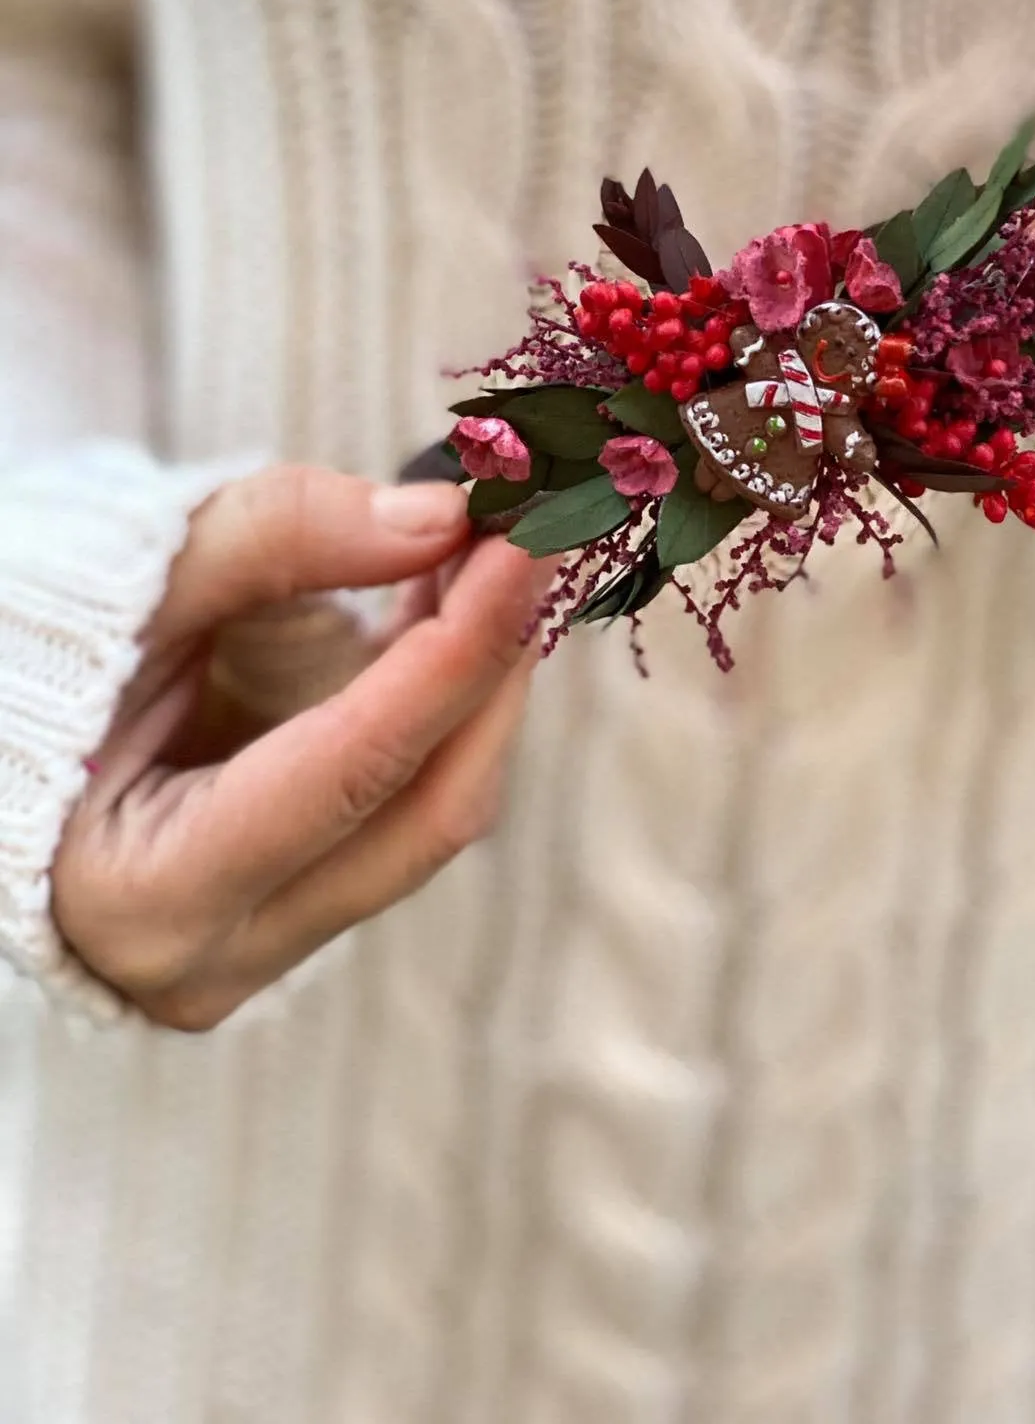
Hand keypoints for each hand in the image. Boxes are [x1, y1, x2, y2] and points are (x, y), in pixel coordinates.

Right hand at [54, 468, 546, 1028]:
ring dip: (479, 682)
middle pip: (424, 814)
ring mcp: (264, 948)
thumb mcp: (139, 579)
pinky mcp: (299, 913)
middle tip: (537, 543)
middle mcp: (213, 954)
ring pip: (430, 817)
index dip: (452, 652)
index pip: (351, 770)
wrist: (0, 731)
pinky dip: (442, 709)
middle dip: (494, 669)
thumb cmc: (43, 658)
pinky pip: (406, 808)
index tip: (522, 547)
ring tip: (492, 557)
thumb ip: (278, 539)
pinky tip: (455, 613)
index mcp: (145, 892)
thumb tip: (441, 522)